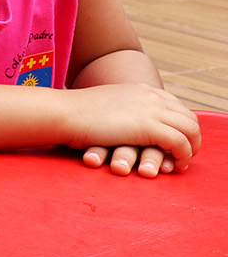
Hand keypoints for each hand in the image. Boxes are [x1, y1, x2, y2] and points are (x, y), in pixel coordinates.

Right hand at [65, 85, 200, 175]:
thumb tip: (122, 121)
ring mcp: (152, 110)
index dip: (180, 126)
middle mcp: (152, 97)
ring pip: (190, 130)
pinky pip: (180, 143)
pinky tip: (174, 166)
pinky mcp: (149, 127)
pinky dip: (183, 156)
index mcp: (142, 90)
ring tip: (180, 164)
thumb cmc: (75, 113)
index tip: (175, 142)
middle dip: (192, 139)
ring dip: (191, 149)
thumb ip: (121, 109)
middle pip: (189, 118)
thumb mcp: (106, 104)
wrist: (64, 113)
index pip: (176, 107)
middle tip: (183, 156)